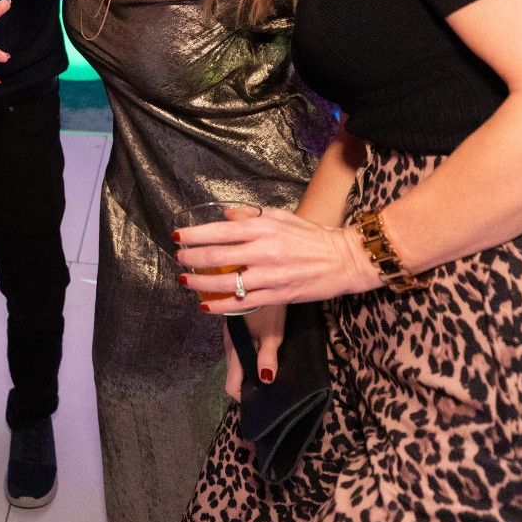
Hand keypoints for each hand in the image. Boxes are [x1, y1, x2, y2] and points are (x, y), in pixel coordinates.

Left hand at [176, 208, 378, 312]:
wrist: (344, 259)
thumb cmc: (311, 235)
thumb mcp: (281, 217)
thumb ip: (251, 216)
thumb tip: (224, 216)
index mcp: (263, 228)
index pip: (220, 230)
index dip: (194, 235)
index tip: (177, 237)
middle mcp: (264, 251)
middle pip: (217, 257)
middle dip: (191, 258)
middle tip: (178, 259)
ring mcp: (270, 275)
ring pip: (226, 283)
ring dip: (200, 283)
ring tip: (185, 281)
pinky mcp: (277, 295)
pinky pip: (242, 303)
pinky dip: (220, 305)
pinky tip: (205, 305)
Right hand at [223, 306, 287, 399]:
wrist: (256, 274)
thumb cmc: (267, 306)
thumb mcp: (272, 331)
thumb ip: (267, 356)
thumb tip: (266, 380)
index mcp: (235, 350)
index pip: (231, 385)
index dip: (244, 397)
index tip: (260, 399)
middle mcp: (229, 344)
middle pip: (234, 373)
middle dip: (248, 383)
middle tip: (268, 384)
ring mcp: (231, 334)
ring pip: (236, 359)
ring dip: (248, 367)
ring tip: (267, 367)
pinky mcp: (235, 324)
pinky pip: (239, 346)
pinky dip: (249, 354)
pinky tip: (262, 348)